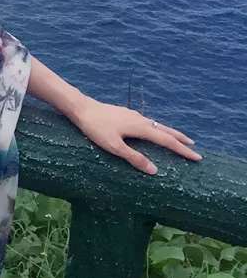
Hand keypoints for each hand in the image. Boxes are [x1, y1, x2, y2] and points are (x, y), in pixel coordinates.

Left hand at [69, 95, 202, 174]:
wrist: (80, 107)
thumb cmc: (96, 128)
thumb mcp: (114, 146)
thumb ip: (134, 158)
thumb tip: (155, 171)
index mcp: (140, 127)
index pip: (166, 140)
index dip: (182, 150)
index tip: (197, 157)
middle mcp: (140, 119)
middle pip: (164, 129)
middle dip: (179, 138)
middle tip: (194, 146)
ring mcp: (132, 115)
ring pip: (156, 124)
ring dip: (168, 132)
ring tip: (177, 138)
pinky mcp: (125, 114)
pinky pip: (147, 122)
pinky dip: (156, 128)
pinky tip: (152, 130)